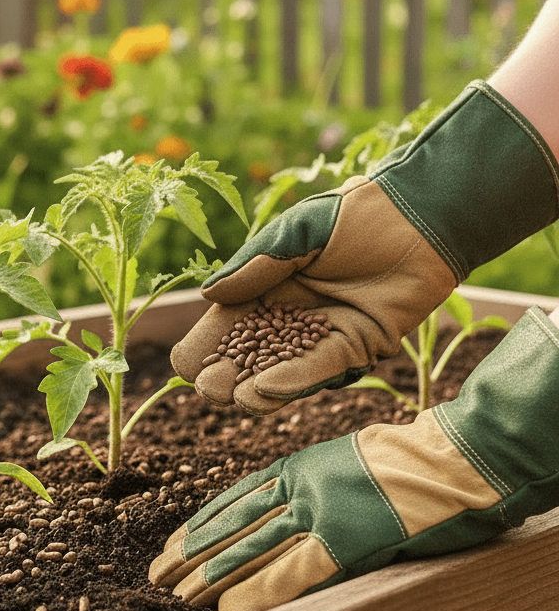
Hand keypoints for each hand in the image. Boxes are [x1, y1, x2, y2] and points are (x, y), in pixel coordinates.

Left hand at [153, 307, 558, 610]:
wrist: (450, 458)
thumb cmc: (403, 463)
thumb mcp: (341, 466)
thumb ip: (308, 491)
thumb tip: (281, 522)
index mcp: (296, 468)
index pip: (232, 501)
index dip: (198, 526)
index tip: (170, 545)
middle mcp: (297, 488)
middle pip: (232, 525)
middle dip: (190, 554)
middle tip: (155, 575)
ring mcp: (318, 512)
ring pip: (250, 547)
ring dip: (210, 576)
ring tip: (175, 595)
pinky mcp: (345, 540)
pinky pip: (291, 570)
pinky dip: (258, 591)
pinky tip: (228, 610)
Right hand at [172, 81, 558, 414]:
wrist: (420, 218)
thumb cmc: (356, 214)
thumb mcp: (297, 232)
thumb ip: (256, 265)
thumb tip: (210, 295)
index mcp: (264, 287)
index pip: (224, 325)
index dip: (204, 346)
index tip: (189, 363)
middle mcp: (288, 316)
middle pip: (246, 356)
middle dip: (224, 374)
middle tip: (210, 386)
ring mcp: (320, 335)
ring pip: (279, 370)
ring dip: (253, 385)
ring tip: (232, 395)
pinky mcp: (355, 347)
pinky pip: (318, 369)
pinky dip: (290, 381)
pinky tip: (262, 391)